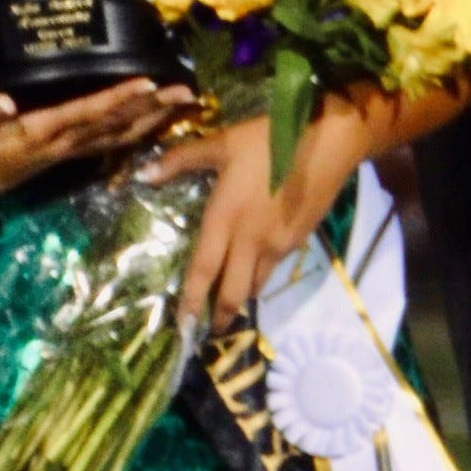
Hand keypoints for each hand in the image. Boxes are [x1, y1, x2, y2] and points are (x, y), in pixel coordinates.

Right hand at [0, 76, 189, 217]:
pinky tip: (152, 125)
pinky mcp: (61, 154)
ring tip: (182, 105)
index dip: (117, 99)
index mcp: (38, 134)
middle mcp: (59, 145)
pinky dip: (133, 132)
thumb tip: (4, 99)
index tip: (147, 83)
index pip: (86, 114)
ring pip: (116, 136)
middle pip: (114, 126)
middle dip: (151, 109)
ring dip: (150, 121)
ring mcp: (63, 152)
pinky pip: (106, 143)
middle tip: (187, 93)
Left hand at [165, 100, 370, 328]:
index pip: (203, 269)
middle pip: (232, 292)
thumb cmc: (269, 141)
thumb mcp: (222, 144)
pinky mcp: (298, 240)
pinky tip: (256, 270)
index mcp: (225, 218)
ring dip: (241, 298)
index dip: (191, 299)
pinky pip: (273, 269)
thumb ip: (181, 160)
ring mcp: (276, 244)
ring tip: (231, 304)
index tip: (182, 323)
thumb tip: (143, 174)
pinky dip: (260, 277)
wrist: (328, 143)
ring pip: (255, 285)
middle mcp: (249, 240)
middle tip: (210, 329)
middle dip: (220, 315)